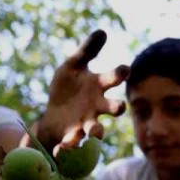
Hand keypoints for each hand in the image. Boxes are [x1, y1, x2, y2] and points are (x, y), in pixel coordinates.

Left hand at [35, 30, 129, 152]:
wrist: (54, 111)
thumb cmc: (68, 86)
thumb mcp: (73, 64)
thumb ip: (87, 50)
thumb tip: (102, 31)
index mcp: (99, 86)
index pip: (114, 78)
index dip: (120, 73)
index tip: (125, 69)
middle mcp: (98, 106)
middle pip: (113, 108)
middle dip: (117, 107)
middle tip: (120, 107)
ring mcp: (86, 122)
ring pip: (97, 130)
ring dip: (96, 132)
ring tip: (94, 134)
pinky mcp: (73, 136)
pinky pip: (73, 143)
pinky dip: (68, 146)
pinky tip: (61, 148)